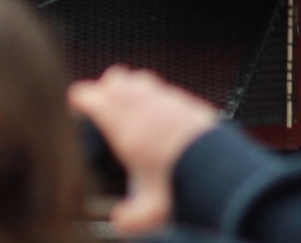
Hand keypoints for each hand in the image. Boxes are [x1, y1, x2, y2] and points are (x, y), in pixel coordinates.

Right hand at [68, 67, 219, 233]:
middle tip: (106, 109)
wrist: (223, 169)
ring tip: (134, 108)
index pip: (86, 96)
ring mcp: (163, 99)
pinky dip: (157, 97)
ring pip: (137, 77)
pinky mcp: (185, 100)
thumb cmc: (185, 183)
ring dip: (132, 88)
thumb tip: (119, 223)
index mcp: (122, 126)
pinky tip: (163, 116)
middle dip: (105, 91)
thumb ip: (132, 217)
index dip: (78, 101)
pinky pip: (163, 88)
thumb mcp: (153, 207)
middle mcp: (140, 106)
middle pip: (111, 79)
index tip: (77, 108)